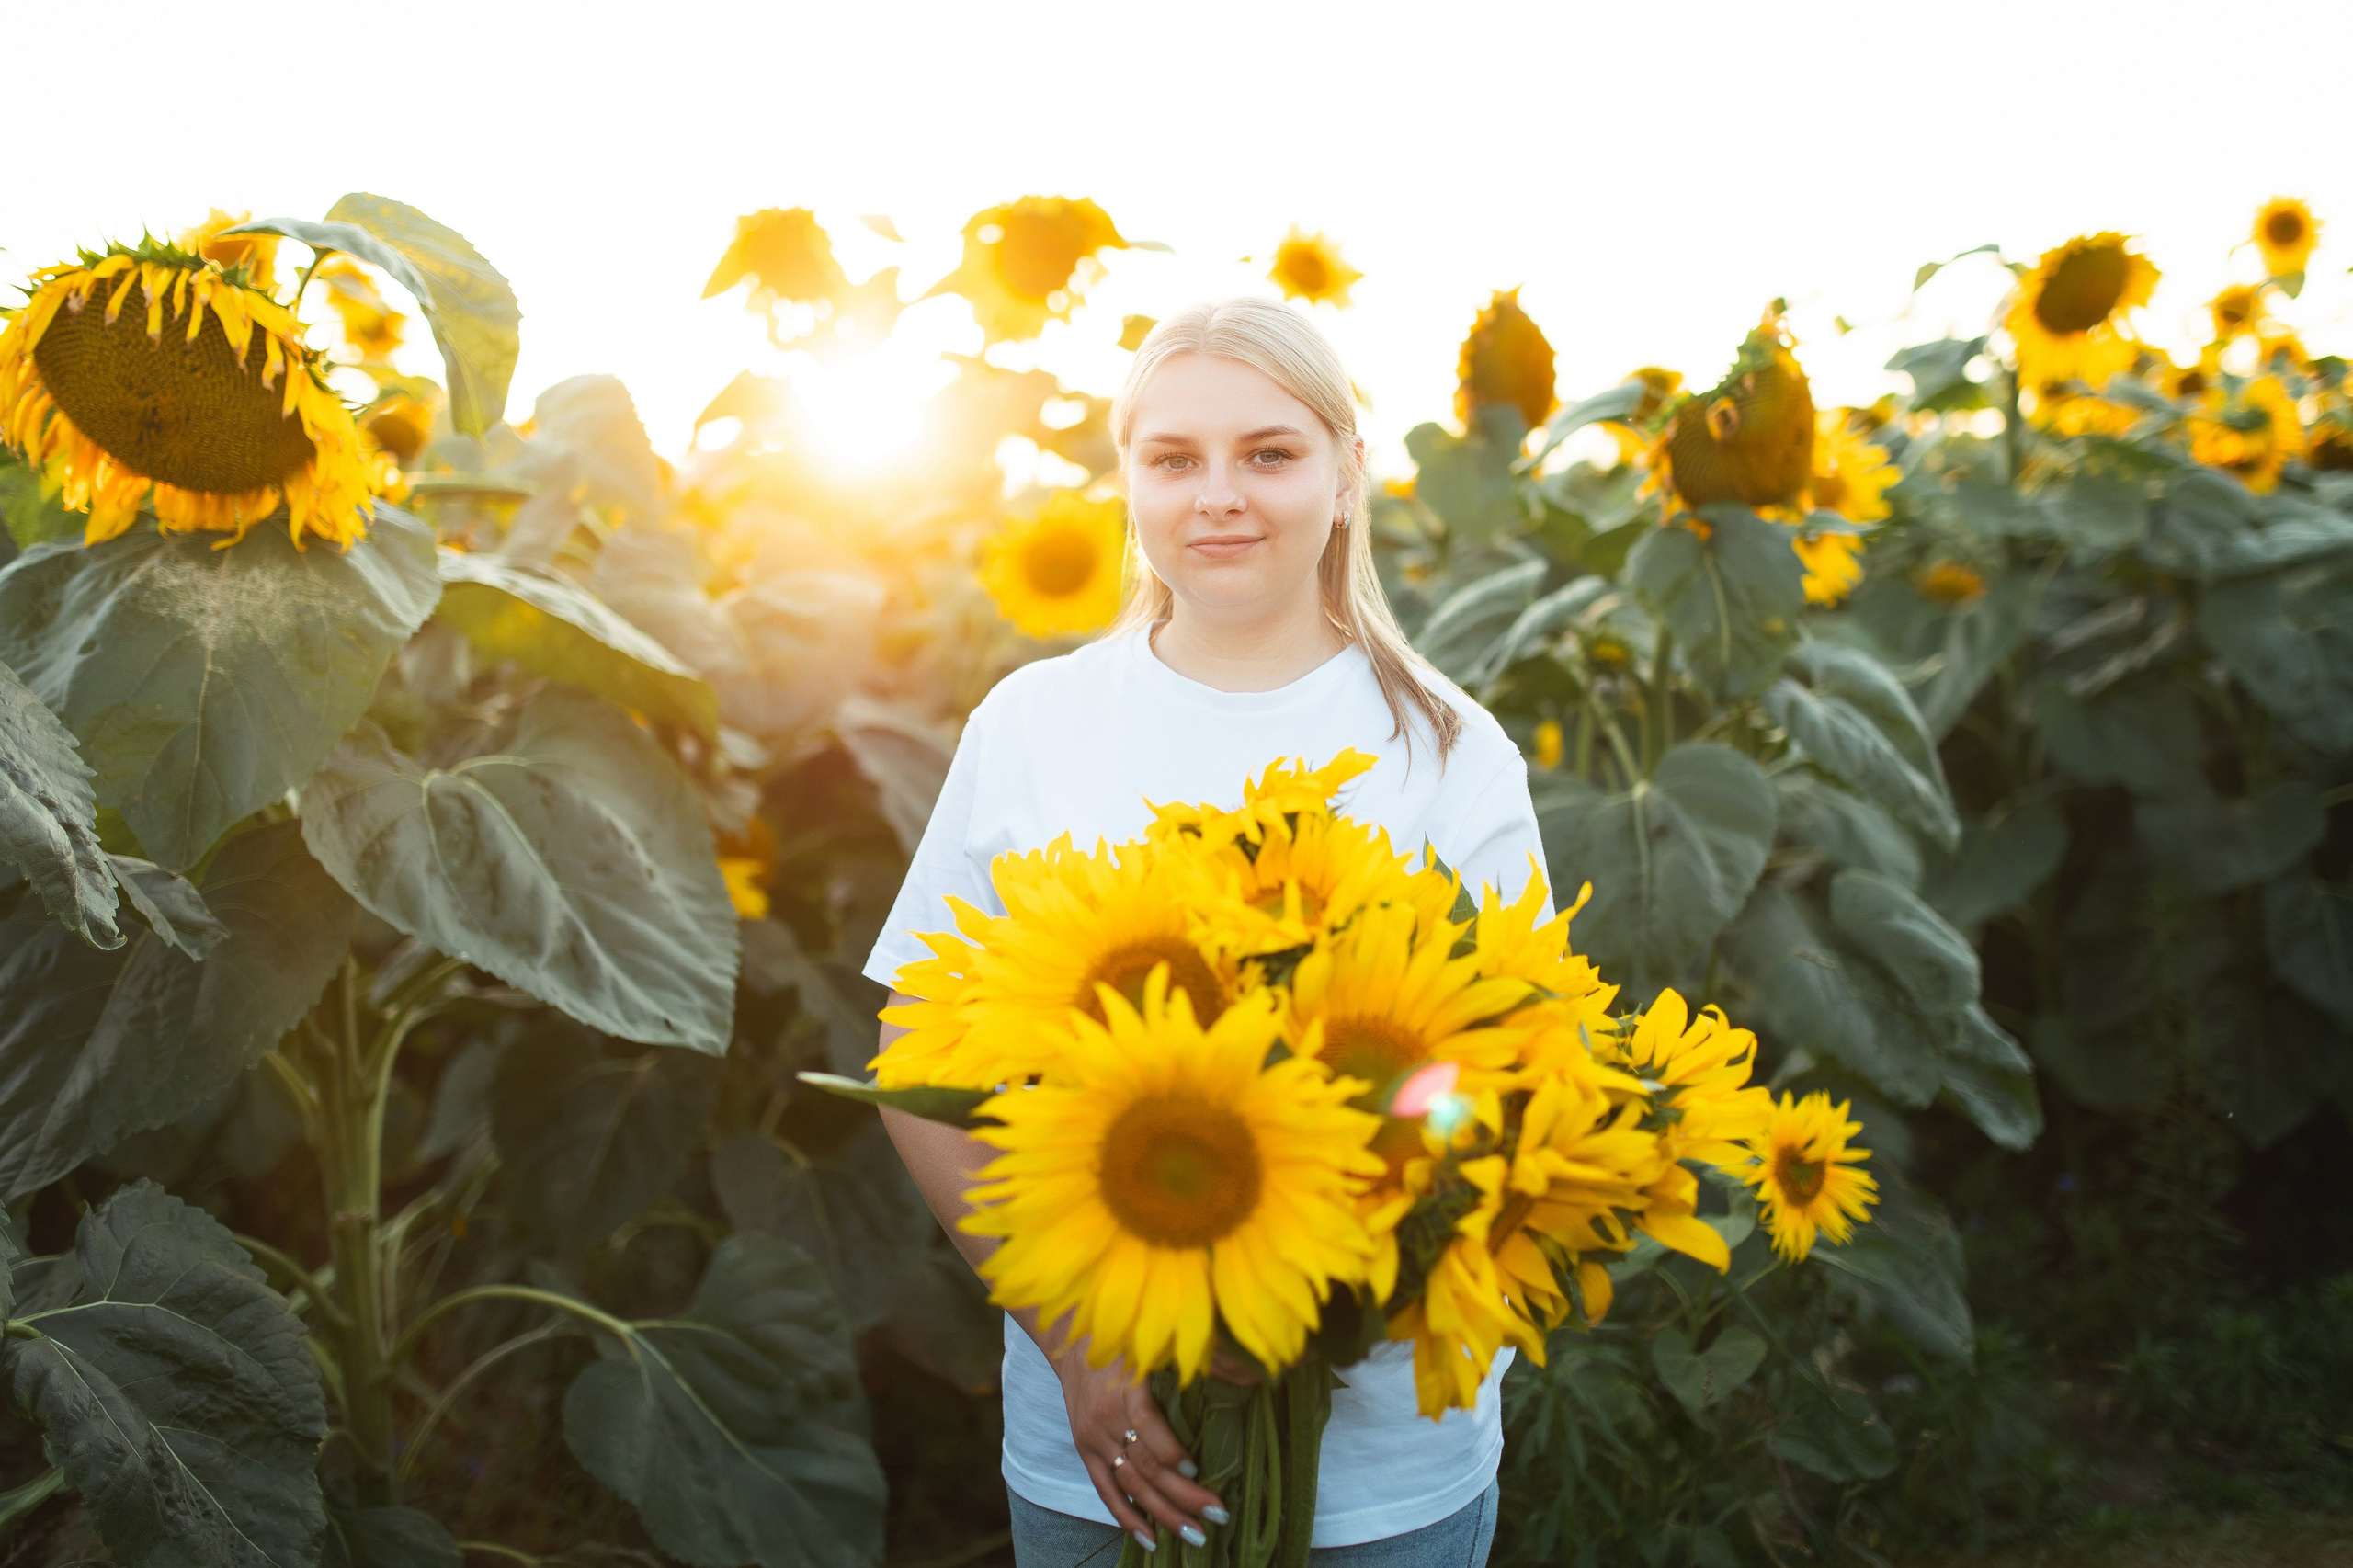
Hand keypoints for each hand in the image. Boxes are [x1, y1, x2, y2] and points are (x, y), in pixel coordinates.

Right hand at [1055, 1351, 1229, 1548]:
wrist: (1071, 1342)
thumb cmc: (1124, 1340)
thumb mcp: (1151, 1345)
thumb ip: (1183, 1365)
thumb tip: (1239, 1376)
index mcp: (1126, 1388)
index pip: (1147, 1426)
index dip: (1171, 1452)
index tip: (1197, 1470)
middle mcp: (1107, 1418)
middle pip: (1145, 1465)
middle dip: (1182, 1495)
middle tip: (1217, 1516)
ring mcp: (1094, 1439)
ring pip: (1130, 1484)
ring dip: (1162, 1514)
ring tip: (1193, 1535)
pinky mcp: (1086, 1451)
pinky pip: (1105, 1491)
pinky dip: (1126, 1518)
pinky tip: (1149, 1539)